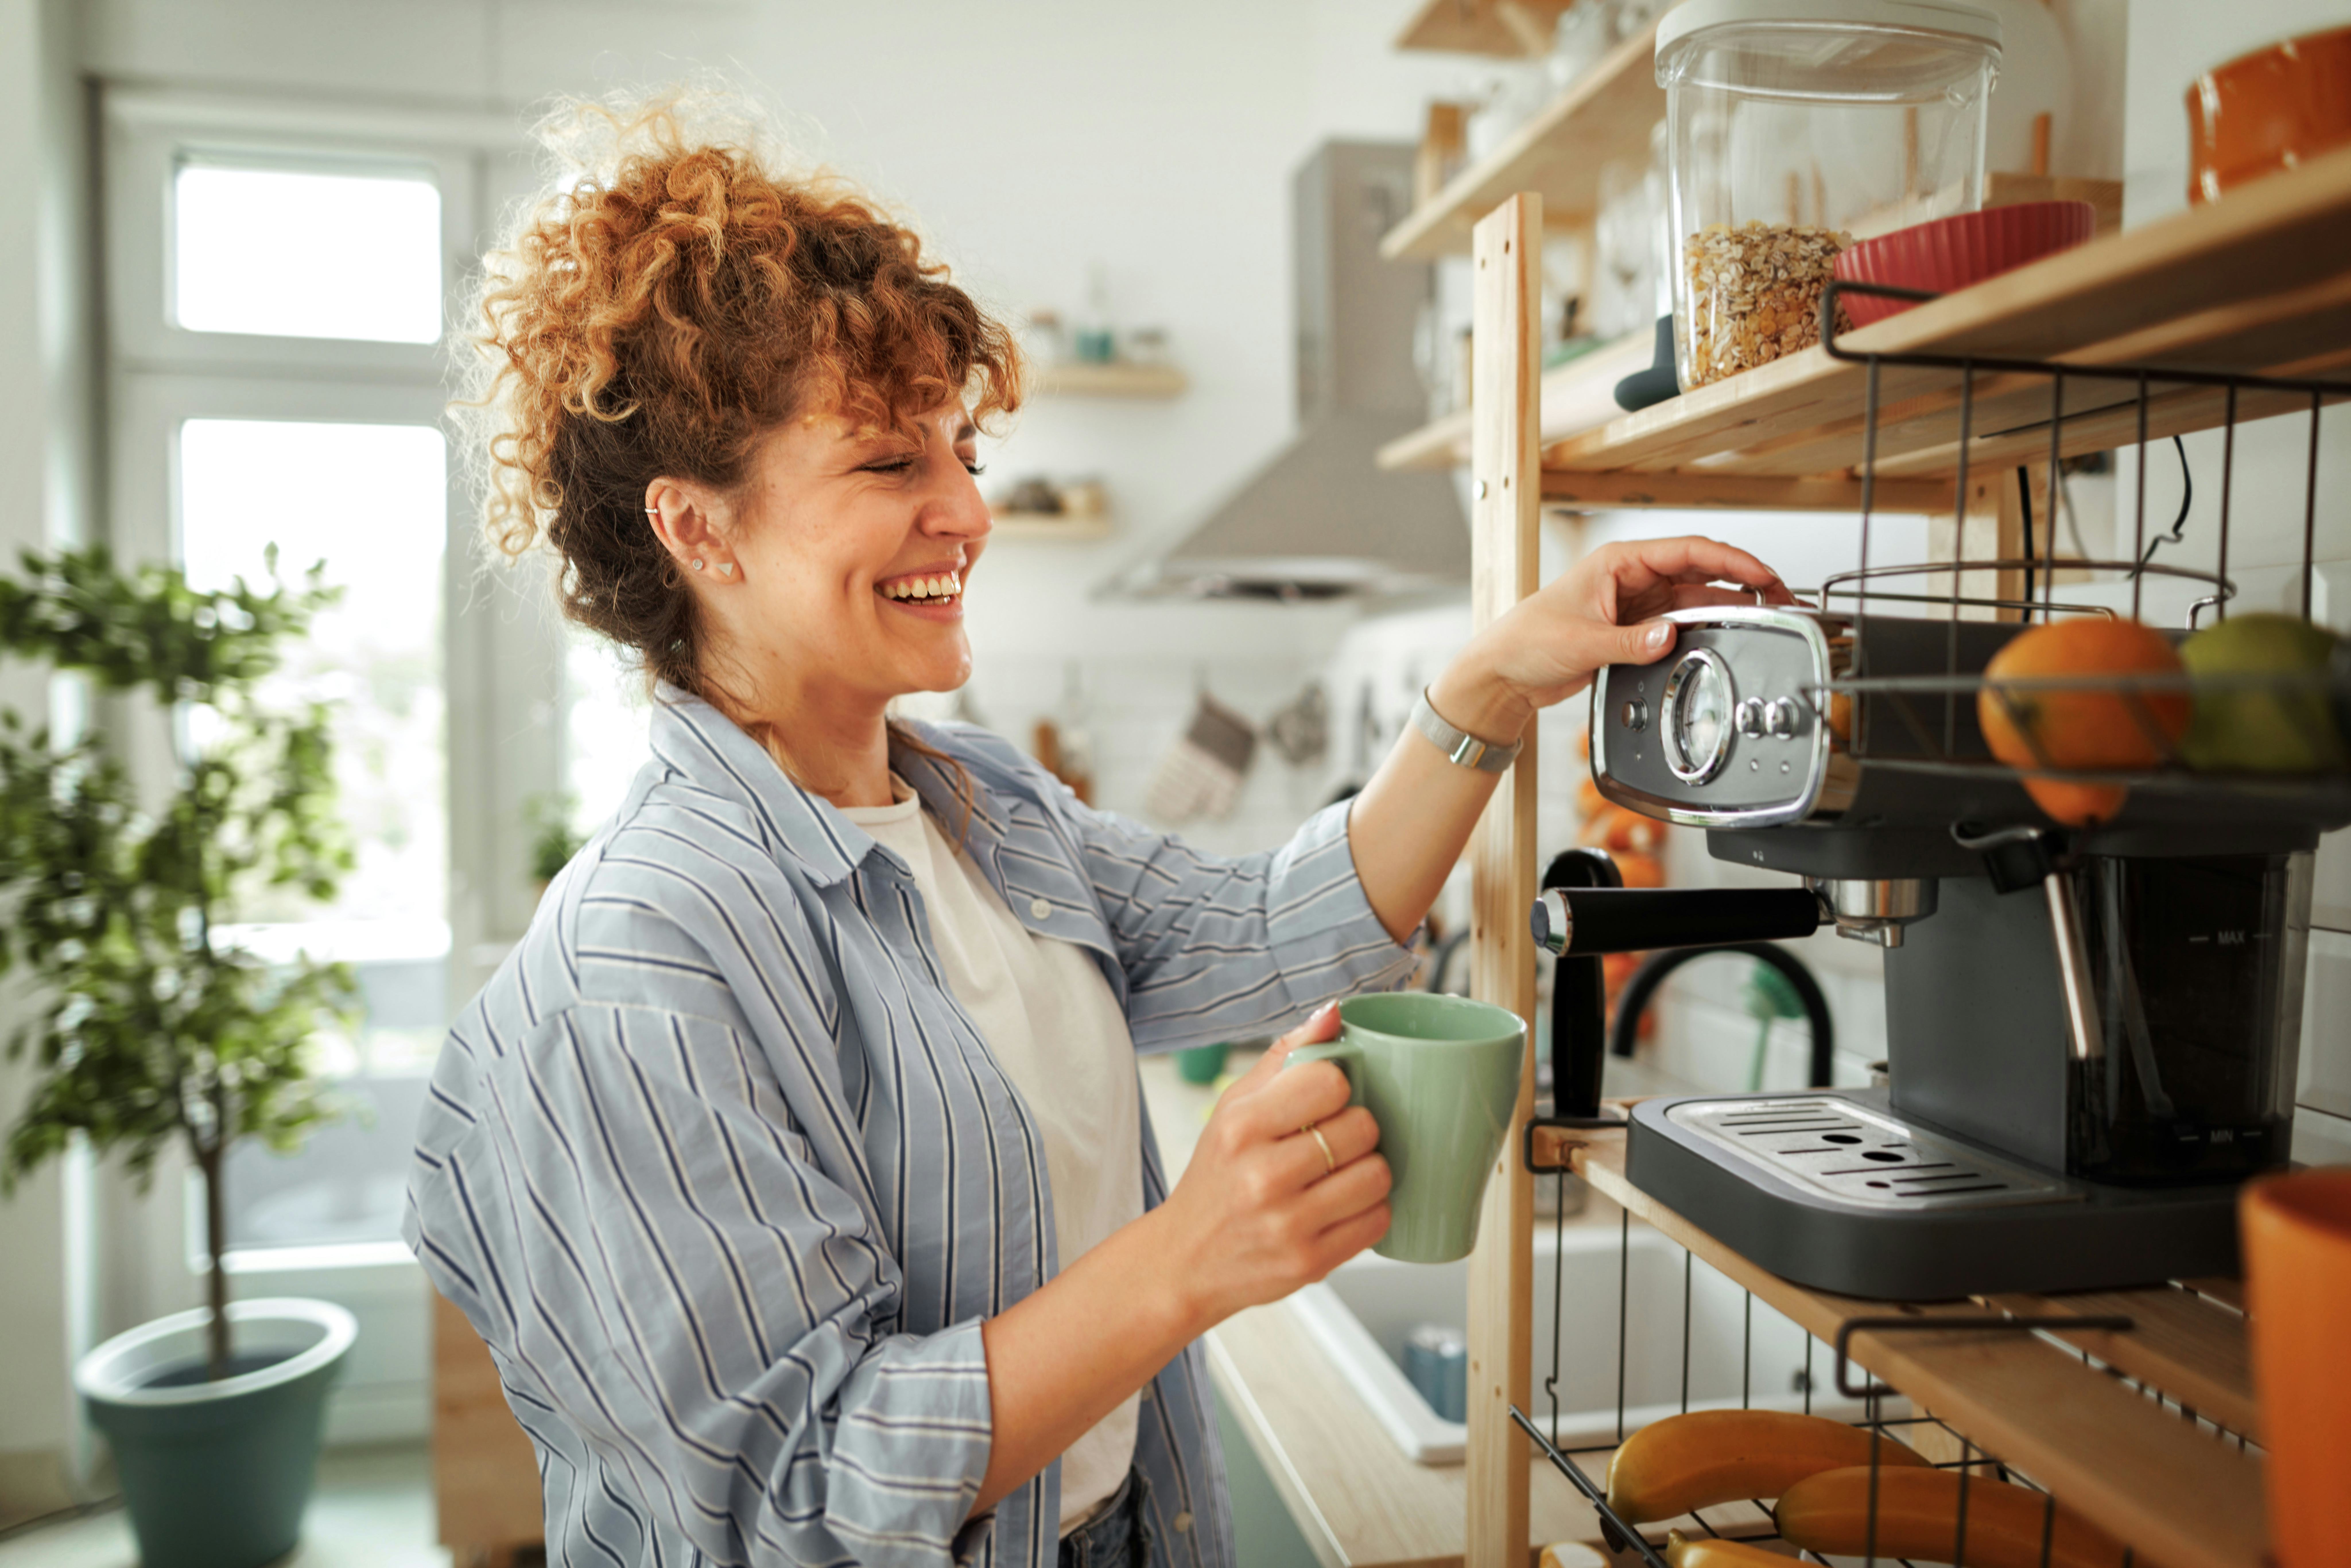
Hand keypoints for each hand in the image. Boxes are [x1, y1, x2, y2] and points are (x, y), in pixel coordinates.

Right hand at [1150, 1003, 1390, 1330]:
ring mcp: (1288, 1223)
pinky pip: (1377, 1222)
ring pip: (1377, 1176)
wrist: (1185, 1260)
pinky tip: (1342, 1207)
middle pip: (1362, 1128)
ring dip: (1369, 1172)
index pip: (1331, 1081)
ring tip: (1342, 1174)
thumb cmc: (1216, 1176)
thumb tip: (1334, 1012)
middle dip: (1358, 1131)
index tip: (1325, 1101)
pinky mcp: (1310, 1262)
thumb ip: (1285, 1055)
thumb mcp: (1234, 1107)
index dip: (1339, 1088)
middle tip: (1335, 1141)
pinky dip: (1370, 1212)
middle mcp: (1262, 1175)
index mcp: (1242, 1126)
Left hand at [1434, 536, 1796, 736]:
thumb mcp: (1580, 641)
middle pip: (1700, 571)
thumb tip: (1668, 637)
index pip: (1688, 550)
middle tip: (1780, 599)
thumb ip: (1629, 642)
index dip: (1732, 561)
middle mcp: (1632, 576)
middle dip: (1742, 582)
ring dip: (1728, 607)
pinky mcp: (1635, 628)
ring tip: (1764, 618)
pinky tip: (1726, 635)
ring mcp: (1636, 602)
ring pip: (1695, 597)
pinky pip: (1680, 622)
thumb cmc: (1527, 641)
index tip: (1763, 576)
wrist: (1504, 671)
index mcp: (1618, 562)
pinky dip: (1704, 627)